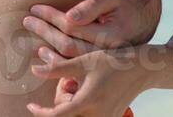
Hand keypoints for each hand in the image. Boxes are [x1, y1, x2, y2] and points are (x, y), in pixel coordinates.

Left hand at [24, 0, 158, 57]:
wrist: (146, 25)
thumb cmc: (126, 7)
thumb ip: (91, 7)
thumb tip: (69, 18)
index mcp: (109, 36)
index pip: (71, 27)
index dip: (51, 17)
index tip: (35, 8)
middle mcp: (107, 54)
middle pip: (67, 46)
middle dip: (44, 32)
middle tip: (27, 21)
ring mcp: (105, 64)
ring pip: (70, 63)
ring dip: (49, 52)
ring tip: (34, 44)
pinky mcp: (103, 70)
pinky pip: (78, 75)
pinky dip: (61, 68)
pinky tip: (49, 59)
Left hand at [26, 46, 144, 116]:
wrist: (141, 70)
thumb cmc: (113, 61)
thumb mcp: (84, 61)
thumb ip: (57, 69)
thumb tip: (34, 70)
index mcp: (89, 101)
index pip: (58, 116)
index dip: (41, 112)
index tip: (31, 105)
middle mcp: (98, 116)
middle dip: (58, 105)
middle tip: (66, 83)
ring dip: (69, 107)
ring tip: (75, 85)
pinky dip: (80, 108)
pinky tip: (83, 91)